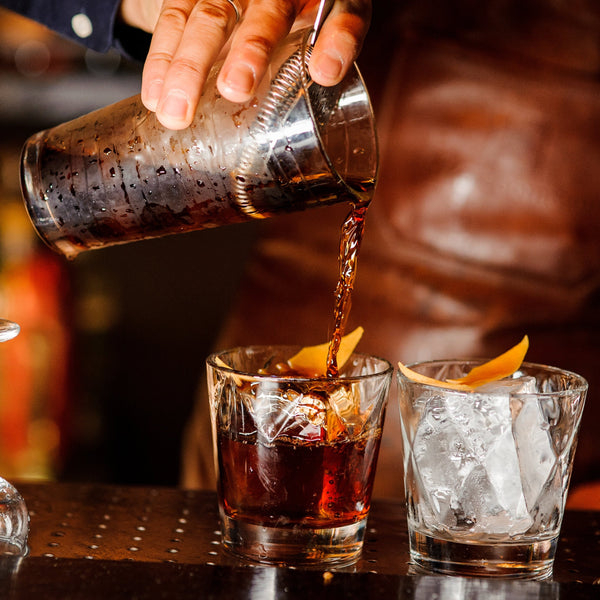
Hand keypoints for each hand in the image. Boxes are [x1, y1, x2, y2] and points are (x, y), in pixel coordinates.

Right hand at [119, 0, 371, 129]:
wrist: (246, 2)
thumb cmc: (290, 46)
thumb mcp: (311, 64)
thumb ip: (314, 95)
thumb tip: (308, 164)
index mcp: (326, 5)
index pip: (344, 13)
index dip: (338, 39)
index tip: (326, 74)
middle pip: (268, 10)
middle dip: (250, 49)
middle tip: (235, 89)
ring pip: (209, 15)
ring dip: (190, 66)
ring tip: (176, 115)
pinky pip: (172, 20)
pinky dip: (161, 62)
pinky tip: (155, 98)